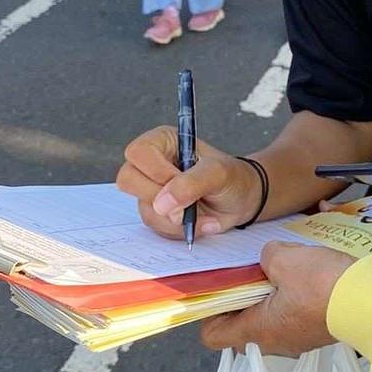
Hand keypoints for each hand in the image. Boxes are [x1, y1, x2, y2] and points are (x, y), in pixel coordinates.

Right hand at [116, 126, 264, 238]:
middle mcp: (152, 163)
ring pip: (144, 209)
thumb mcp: (219, 173)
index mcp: (163, 141)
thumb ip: (191, 183)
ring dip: (176, 220)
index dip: (156, 171)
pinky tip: (197, 222)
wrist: (241, 200)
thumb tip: (162, 203)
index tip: (179, 180)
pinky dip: (179, 230)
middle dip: (161, 198)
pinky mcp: (156, 211)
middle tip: (188, 200)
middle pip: (129, 180)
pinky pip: (155, 227)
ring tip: (201, 214)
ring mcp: (152, 189)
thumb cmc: (232, 177)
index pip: (138, 152)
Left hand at [200, 242, 353, 355]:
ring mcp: (298, 337)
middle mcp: (275, 341)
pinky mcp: (316, 328)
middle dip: (242, 296)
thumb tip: (268, 259)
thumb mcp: (285, 257)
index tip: (217, 287)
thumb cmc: (322, 283)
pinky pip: (293, 312)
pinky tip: (301, 270)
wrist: (369, 298)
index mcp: (259, 329)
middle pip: (242, 325)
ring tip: (277, 265)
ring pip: (270, 317)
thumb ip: (266, 256)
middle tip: (248, 270)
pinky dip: (290, 294)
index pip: (214, 336)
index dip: (209, 311)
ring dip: (269, 293)